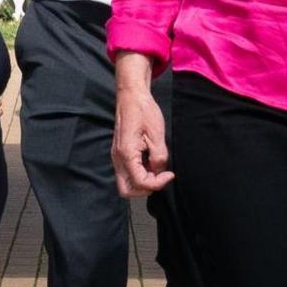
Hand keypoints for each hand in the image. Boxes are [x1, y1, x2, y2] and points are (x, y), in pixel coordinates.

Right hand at [111, 53, 174, 196]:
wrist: (131, 96)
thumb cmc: (144, 111)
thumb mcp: (157, 134)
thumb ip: (159, 157)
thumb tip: (159, 171)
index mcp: (126, 153)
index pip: (140, 182)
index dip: (157, 183)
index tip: (170, 173)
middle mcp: (118, 158)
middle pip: (127, 190)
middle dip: (145, 188)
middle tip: (160, 176)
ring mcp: (117, 156)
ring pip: (126, 183)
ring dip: (142, 182)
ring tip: (156, 168)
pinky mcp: (120, 153)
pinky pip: (127, 173)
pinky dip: (139, 174)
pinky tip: (150, 162)